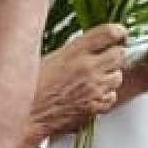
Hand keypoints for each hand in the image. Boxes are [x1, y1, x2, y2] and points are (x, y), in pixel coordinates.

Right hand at [30, 24, 128, 144]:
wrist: (27, 115)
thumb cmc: (31, 88)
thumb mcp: (49, 56)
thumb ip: (73, 49)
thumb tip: (89, 45)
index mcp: (75, 51)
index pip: (110, 33)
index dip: (118, 32)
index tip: (118, 33)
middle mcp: (88, 69)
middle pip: (120, 54)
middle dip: (116, 53)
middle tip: (109, 54)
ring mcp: (94, 89)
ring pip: (119, 76)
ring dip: (111, 74)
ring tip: (97, 75)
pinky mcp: (95, 107)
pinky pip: (112, 96)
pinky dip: (106, 93)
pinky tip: (93, 92)